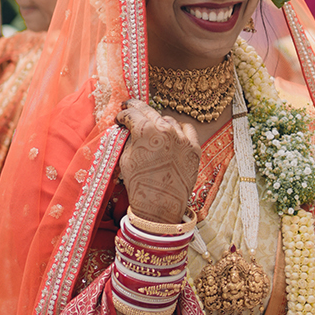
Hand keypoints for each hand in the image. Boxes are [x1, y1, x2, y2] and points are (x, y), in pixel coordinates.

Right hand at [117, 100, 200, 223]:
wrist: (160, 205)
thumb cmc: (139, 183)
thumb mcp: (125, 158)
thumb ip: (129, 139)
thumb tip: (129, 130)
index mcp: (146, 130)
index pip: (132, 113)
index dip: (123, 114)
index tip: (120, 117)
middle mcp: (166, 129)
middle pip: (150, 111)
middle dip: (138, 110)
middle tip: (131, 109)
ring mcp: (182, 137)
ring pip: (168, 120)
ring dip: (158, 122)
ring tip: (152, 129)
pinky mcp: (194, 147)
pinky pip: (187, 130)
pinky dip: (179, 129)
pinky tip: (173, 133)